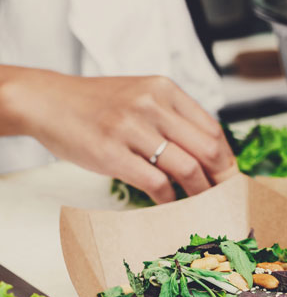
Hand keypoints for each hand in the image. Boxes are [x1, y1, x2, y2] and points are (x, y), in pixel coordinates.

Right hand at [0, 67, 237, 202]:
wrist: (48, 101)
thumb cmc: (99, 105)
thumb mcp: (141, 97)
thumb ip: (173, 118)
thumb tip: (206, 154)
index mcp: (165, 90)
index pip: (212, 129)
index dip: (226, 160)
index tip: (229, 178)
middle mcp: (152, 105)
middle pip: (208, 149)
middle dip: (222, 179)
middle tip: (224, 197)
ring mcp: (132, 128)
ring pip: (187, 168)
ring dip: (200, 193)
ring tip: (202, 206)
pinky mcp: (112, 153)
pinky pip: (157, 183)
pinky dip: (170, 199)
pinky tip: (170, 204)